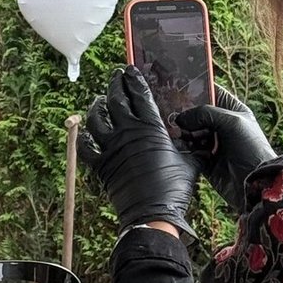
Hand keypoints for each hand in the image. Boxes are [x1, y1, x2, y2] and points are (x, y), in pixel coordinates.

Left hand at [79, 67, 197, 232]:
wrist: (153, 213)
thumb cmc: (176, 187)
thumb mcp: (190, 160)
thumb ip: (190, 144)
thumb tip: (198, 137)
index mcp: (150, 127)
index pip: (139, 95)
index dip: (133, 80)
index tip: (130, 70)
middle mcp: (127, 133)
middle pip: (115, 100)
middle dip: (114, 84)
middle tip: (115, 77)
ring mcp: (110, 148)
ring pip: (96, 119)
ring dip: (96, 107)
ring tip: (98, 101)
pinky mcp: (100, 165)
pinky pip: (86, 146)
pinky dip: (84, 138)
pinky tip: (86, 132)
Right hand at [172, 87, 277, 214]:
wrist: (254, 182)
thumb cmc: (250, 148)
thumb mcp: (231, 122)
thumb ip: (205, 114)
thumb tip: (181, 118)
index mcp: (232, 111)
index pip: (212, 93)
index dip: (197, 88)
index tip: (177, 86)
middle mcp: (221, 126)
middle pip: (196, 113)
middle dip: (184, 112)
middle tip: (169, 111)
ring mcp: (212, 143)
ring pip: (190, 131)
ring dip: (182, 132)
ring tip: (176, 131)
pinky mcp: (204, 160)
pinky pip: (188, 150)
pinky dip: (183, 148)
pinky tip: (177, 145)